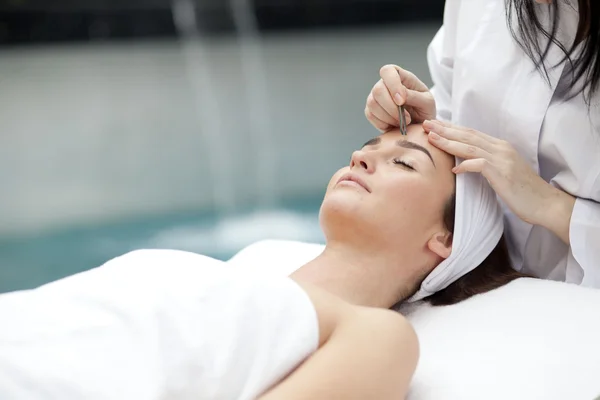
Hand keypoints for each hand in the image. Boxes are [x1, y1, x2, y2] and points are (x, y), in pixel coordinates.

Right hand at [365, 65, 435, 131]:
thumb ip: (414, 96)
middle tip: (407, 118)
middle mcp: (384, 84)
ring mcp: (375, 97)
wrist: (419, 125)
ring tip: (402, 122)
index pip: (388, 71)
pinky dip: (384, 123)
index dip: (392, 85)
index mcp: (400, 76)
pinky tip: (394, 124)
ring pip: (372, 104)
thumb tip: (399, 96)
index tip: (402, 101)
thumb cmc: (424, 109)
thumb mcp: (427, 102)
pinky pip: (371, 116)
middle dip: (392, 107)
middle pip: (378, 90)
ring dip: (389, 117)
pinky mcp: (371, 111)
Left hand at [423, 119, 575, 243]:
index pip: (471, 133)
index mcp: (500, 147)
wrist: (546, 204)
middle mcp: (501, 148)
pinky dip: (466, 165)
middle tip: (426, 123)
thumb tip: (464, 164)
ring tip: (431, 138)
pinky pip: (480, 165)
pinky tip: (453, 168)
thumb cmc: (523, 192)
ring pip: (470, 146)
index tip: (434, 125)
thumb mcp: (502, 173)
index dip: (451, 128)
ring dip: (449, 142)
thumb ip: (485, 164)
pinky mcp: (504, 173)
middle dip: (445, 129)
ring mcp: (503, 159)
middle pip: (468, 135)